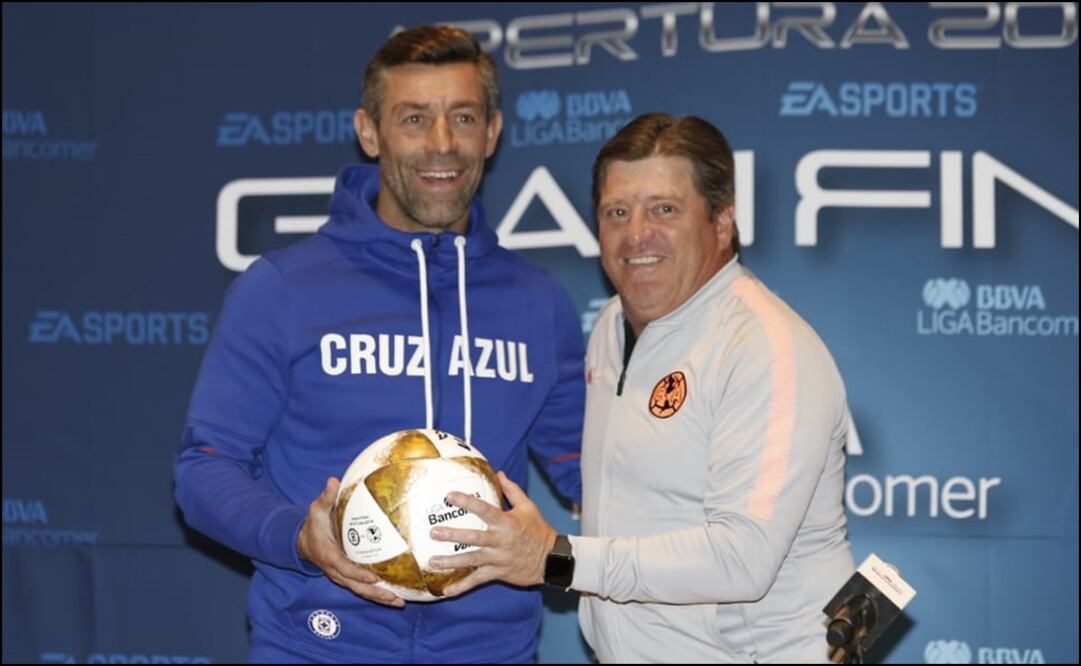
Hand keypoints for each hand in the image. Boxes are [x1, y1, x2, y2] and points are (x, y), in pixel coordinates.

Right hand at [297, 477, 404, 607]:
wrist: (304, 541)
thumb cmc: (314, 524)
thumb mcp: (316, 510)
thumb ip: (325, 498)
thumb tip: (332, 481)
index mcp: (329, 556)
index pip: (345, 568)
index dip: (359, 574)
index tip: (374, 577)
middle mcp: (336, 570)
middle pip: (356, 586)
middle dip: (375, 593)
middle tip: (395, 597)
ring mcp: (342, 576)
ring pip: (361, 590)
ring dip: (380, 597)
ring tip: (399, 602)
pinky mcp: (348, 577)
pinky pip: (363, 587)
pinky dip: (377, 593)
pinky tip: (395, 596)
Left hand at [428, 471, 556, 596]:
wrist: (552, 559)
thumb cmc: (538, 530)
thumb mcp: (528, 507)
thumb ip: (512, 490)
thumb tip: (499, 473)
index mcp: (506, 522)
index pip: (484, 510)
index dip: (467, 502)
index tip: (450, 496)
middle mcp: (500, 540)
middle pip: (474, 538)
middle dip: (453, 535)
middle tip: (434, 532)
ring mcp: (498, 558)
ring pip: (472, 560)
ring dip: (451, 562)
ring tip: (432, 561)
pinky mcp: (498, 573)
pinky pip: (478, 580)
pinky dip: (462, 586)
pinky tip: (447, 591)